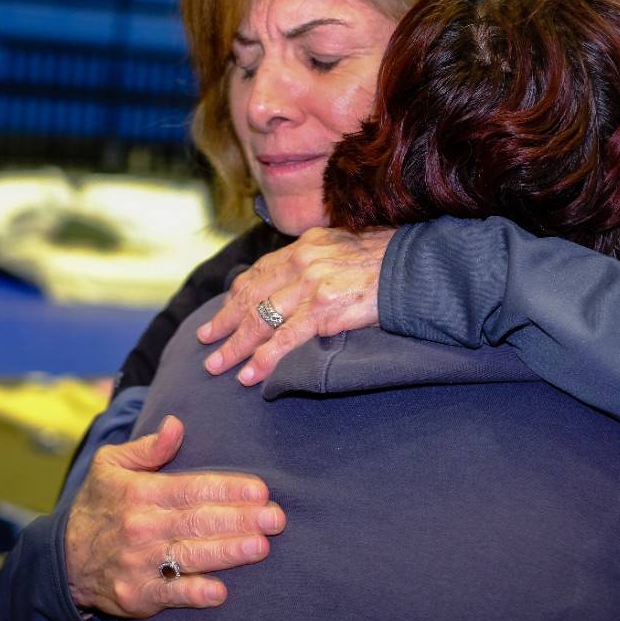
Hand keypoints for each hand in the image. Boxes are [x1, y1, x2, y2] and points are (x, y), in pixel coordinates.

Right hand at [64, 415, 284, 618]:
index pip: (192, 489)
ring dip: (228, 553)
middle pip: (198, 521)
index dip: (228, 489)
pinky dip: (194, 594)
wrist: (63, 560)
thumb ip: (147, 448)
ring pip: (191, 556)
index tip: (260, 490)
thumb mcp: (110, 466)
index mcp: (140, 493)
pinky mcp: (137, 595)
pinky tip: (220, 592)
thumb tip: (176, 425)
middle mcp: (142, 527)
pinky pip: (170, 595)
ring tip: (261, 546)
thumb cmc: (98, 506)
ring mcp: (139, 563)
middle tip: (276, 518)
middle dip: (241, 520)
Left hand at [197, 226, 393, 385]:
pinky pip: (284, 339)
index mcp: (304, 246)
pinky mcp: (323, 310)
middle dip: (224, 323)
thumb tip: (298, 281)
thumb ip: (317, 261)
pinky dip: (263, 359)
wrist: (414, 267)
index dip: (235, 296)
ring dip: (235, 347)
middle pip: (250, 297)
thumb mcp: (344, 248)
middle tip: (205, 342)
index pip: (258, 273)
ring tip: (217, 366)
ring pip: (260, 320)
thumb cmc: (386, 260)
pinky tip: (251, 374)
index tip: (222, 313)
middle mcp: (301, 262)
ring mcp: (310, 286)